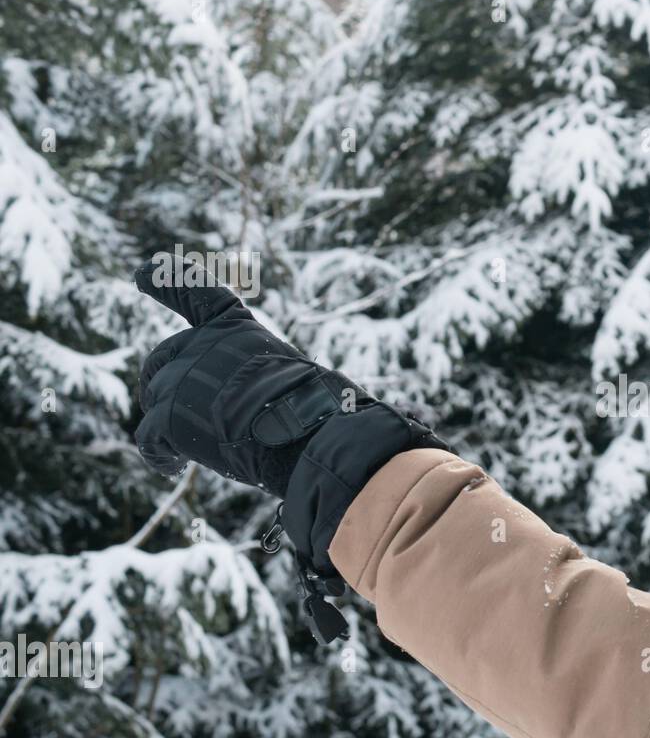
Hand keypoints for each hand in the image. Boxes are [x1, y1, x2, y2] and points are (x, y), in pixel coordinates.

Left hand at [133, 254, 449, 643]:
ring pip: (157, 399)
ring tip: (190, 453)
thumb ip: (321, 402)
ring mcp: (185, 376)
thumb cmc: (338, 424)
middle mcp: (210, 345)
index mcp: (246, 334)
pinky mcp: (170, 412)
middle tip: (191, 419)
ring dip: (168, 425)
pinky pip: (149, 436)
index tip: (143, 269)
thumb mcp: (330, 399)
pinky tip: (171, 468)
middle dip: (171, 384)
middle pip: (167, 358)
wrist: (318, 443)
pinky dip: (157, 454)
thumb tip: (418, 427)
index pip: (201, 294)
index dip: (168, 280)